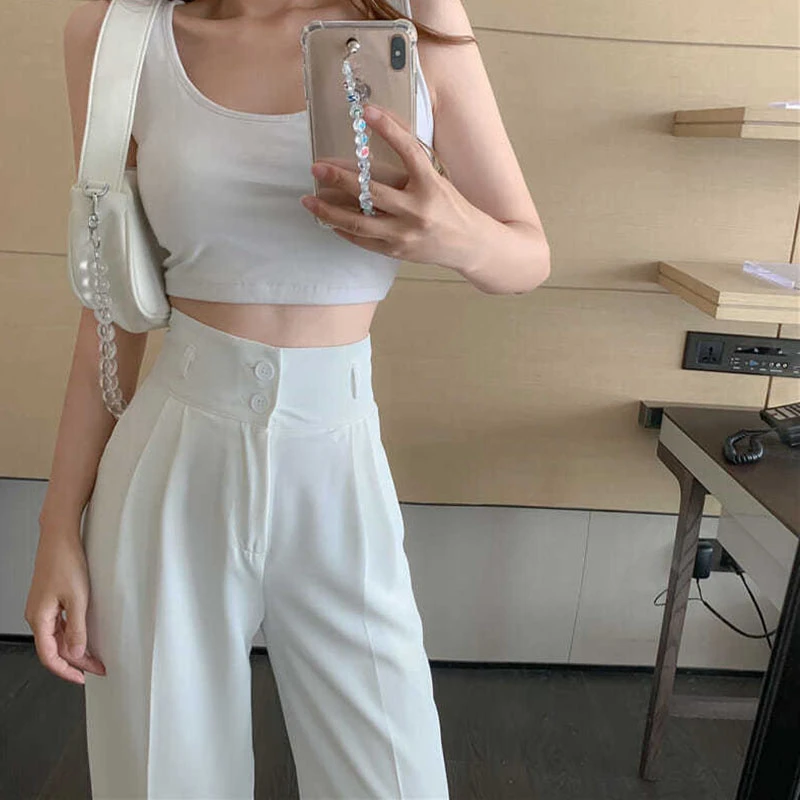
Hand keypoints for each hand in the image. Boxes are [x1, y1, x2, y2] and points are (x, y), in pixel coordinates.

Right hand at [24, 526, 105, 683]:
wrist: (60, 537)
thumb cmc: (66, 562)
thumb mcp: (78, 598)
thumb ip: (77, 628)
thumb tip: (76, 654)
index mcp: (39, 618)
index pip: (49, 656)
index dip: (66, 670)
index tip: (84, 678)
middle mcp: (37, 615)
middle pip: (54, 648)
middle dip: (75, 661)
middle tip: (97, 668)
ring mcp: (43, 607)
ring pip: (57, 637)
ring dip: (75, 648)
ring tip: (95, 656)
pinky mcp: (50, 599)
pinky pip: (60, 624)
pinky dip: (73, 634)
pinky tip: (86, 636)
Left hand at [300, 103, 479, 270]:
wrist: (470, 245)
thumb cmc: (451, 207)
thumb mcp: (438, 179)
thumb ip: (412, 160)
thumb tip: (382, 127)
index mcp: (432, 186)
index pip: (409, 151)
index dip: (388, 129)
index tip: (366, 111)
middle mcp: (418, 210)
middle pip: (373, 192)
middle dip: (340, 178)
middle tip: (316, 167)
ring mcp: (405, 234)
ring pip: (359, 222)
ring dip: (330, 210)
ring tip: (309, 199)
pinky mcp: (397, 251)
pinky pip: (363, 240)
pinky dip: (342, 229)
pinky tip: (327, 219)